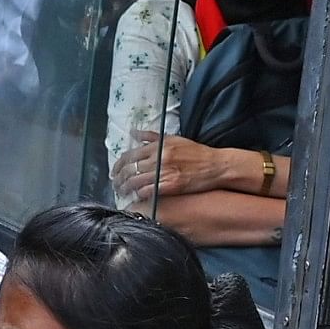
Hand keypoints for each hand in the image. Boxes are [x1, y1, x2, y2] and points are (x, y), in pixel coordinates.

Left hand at [112, 132, 231, 201]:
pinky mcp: (170, 185)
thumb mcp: (173, 139)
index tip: (114, 172)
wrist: (214, 165)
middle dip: (118, 178)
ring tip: (122, 192)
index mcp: (158, 145)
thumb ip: (151, 137)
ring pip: (135, 181)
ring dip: (125, 188)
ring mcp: (164, 172)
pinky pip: (147, 191)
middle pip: (130, 169)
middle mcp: (159, 158)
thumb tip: (133, 133)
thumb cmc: (195, 152)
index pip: (130, 155)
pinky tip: (136, 196)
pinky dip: (139, 194)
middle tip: (115, 184)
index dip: (118, 165)